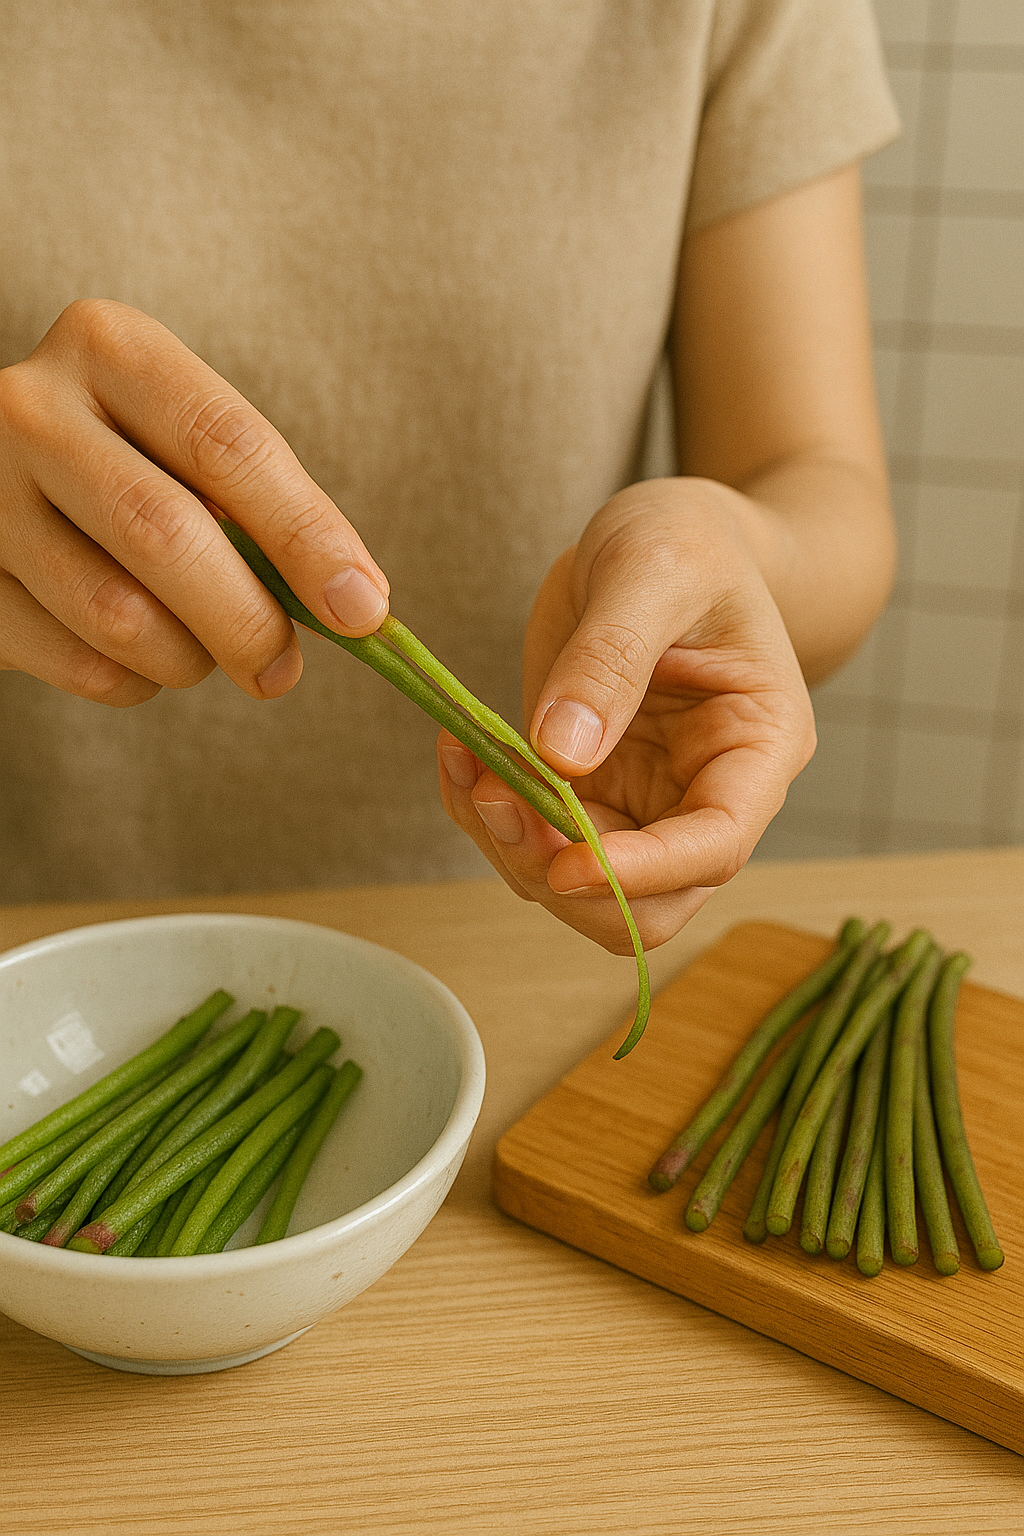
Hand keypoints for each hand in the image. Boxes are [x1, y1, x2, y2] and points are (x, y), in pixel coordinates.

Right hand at [0, 300, 388, 704]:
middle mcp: (30, 409)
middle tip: (282, 669)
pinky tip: (139, 655)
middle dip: (248, 621)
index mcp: (110, 349)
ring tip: (202, 650)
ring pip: (118, 616)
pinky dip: (134, 683)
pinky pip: (80, 665)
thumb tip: (355, 606)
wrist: (1, 483)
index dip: (305, 536)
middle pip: (166, 532)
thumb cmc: (129, 465)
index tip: (362, 609)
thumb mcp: (189, 449)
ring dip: (188, 659)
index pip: (227, 445)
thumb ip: (263, 509)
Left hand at [437, 478, 816, 952]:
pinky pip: (534, 841)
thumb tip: (562, 754)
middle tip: (494, 799)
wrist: (668, 538)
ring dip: (512, 848)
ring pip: (582, 889)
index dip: (642, 871)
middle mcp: (707, 794)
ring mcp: (647, 803)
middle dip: (564, 874)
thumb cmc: (687, 541)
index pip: (716, 846)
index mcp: (758, 746)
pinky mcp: (590, 792)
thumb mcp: (654, 569)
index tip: (565, 861)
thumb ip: (611, 656)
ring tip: (466, 764)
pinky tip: (459, 755)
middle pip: (650, 902)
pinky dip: (486, 815)